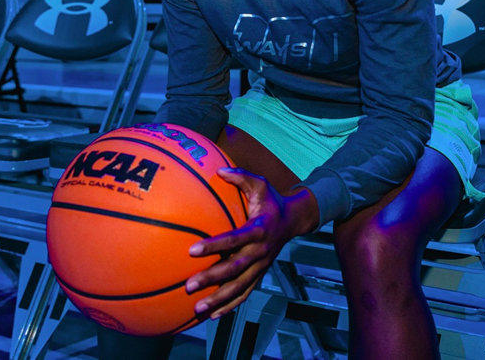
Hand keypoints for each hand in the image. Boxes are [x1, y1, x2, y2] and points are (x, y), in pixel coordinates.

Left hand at [185, 167, 318, 318]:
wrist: (294, 221)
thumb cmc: (271, 201)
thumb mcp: (260, 184)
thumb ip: (241, 176)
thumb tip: (219, 170)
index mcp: (259, 229)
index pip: (234, 239)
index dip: (215, 245)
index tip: (193, 250)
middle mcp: (261, 251)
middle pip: (235, 269)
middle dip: (213, 278)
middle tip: (190, 285)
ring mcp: (261, 266)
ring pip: (240, 287)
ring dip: (219, 299)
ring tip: (198, 307)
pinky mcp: (260, 275)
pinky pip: (245, 293)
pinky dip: (230, 305)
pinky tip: (213, 315)